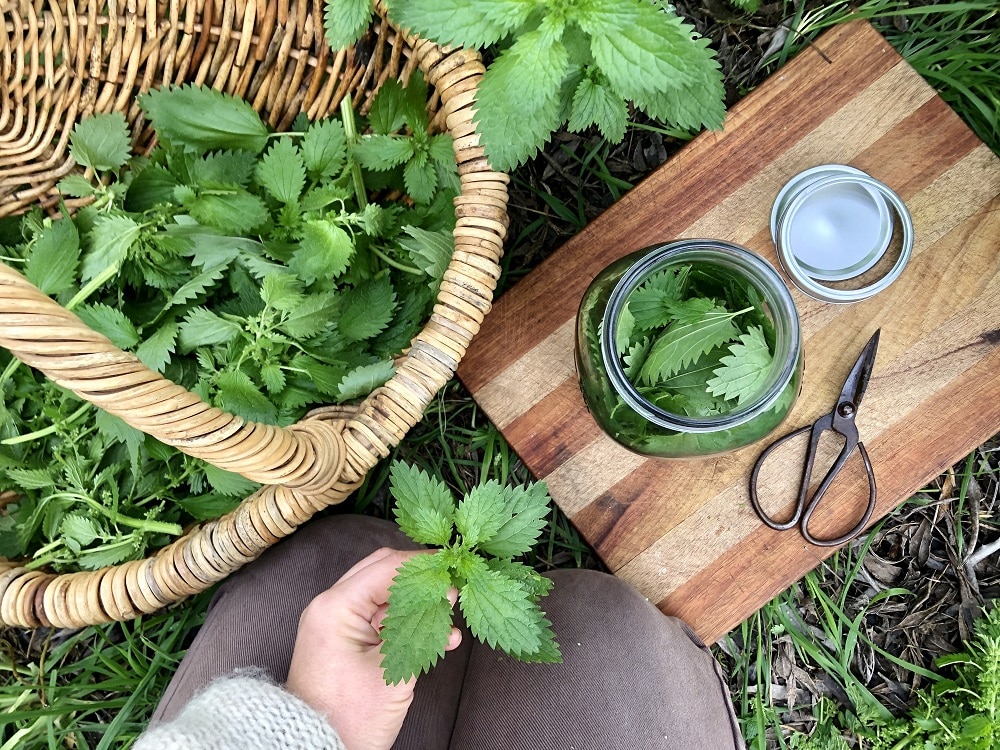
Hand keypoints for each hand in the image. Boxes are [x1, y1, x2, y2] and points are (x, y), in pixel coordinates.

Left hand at [286, 548, 461, 749]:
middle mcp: (331, 606)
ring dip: (416, 603)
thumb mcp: (393, 668)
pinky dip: (405, 622)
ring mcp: (336, 622)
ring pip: (384, 595)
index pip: (388, 567)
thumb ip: (421, 625)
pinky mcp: (344, 639)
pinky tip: (436, 636)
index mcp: (336, 607)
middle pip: (384, 573)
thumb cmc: (349, 717)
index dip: (425, 565)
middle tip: (452, 587)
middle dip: (421, 579)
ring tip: (448, 618)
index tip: (454, 568)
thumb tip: (446, 593)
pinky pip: (378, 618)